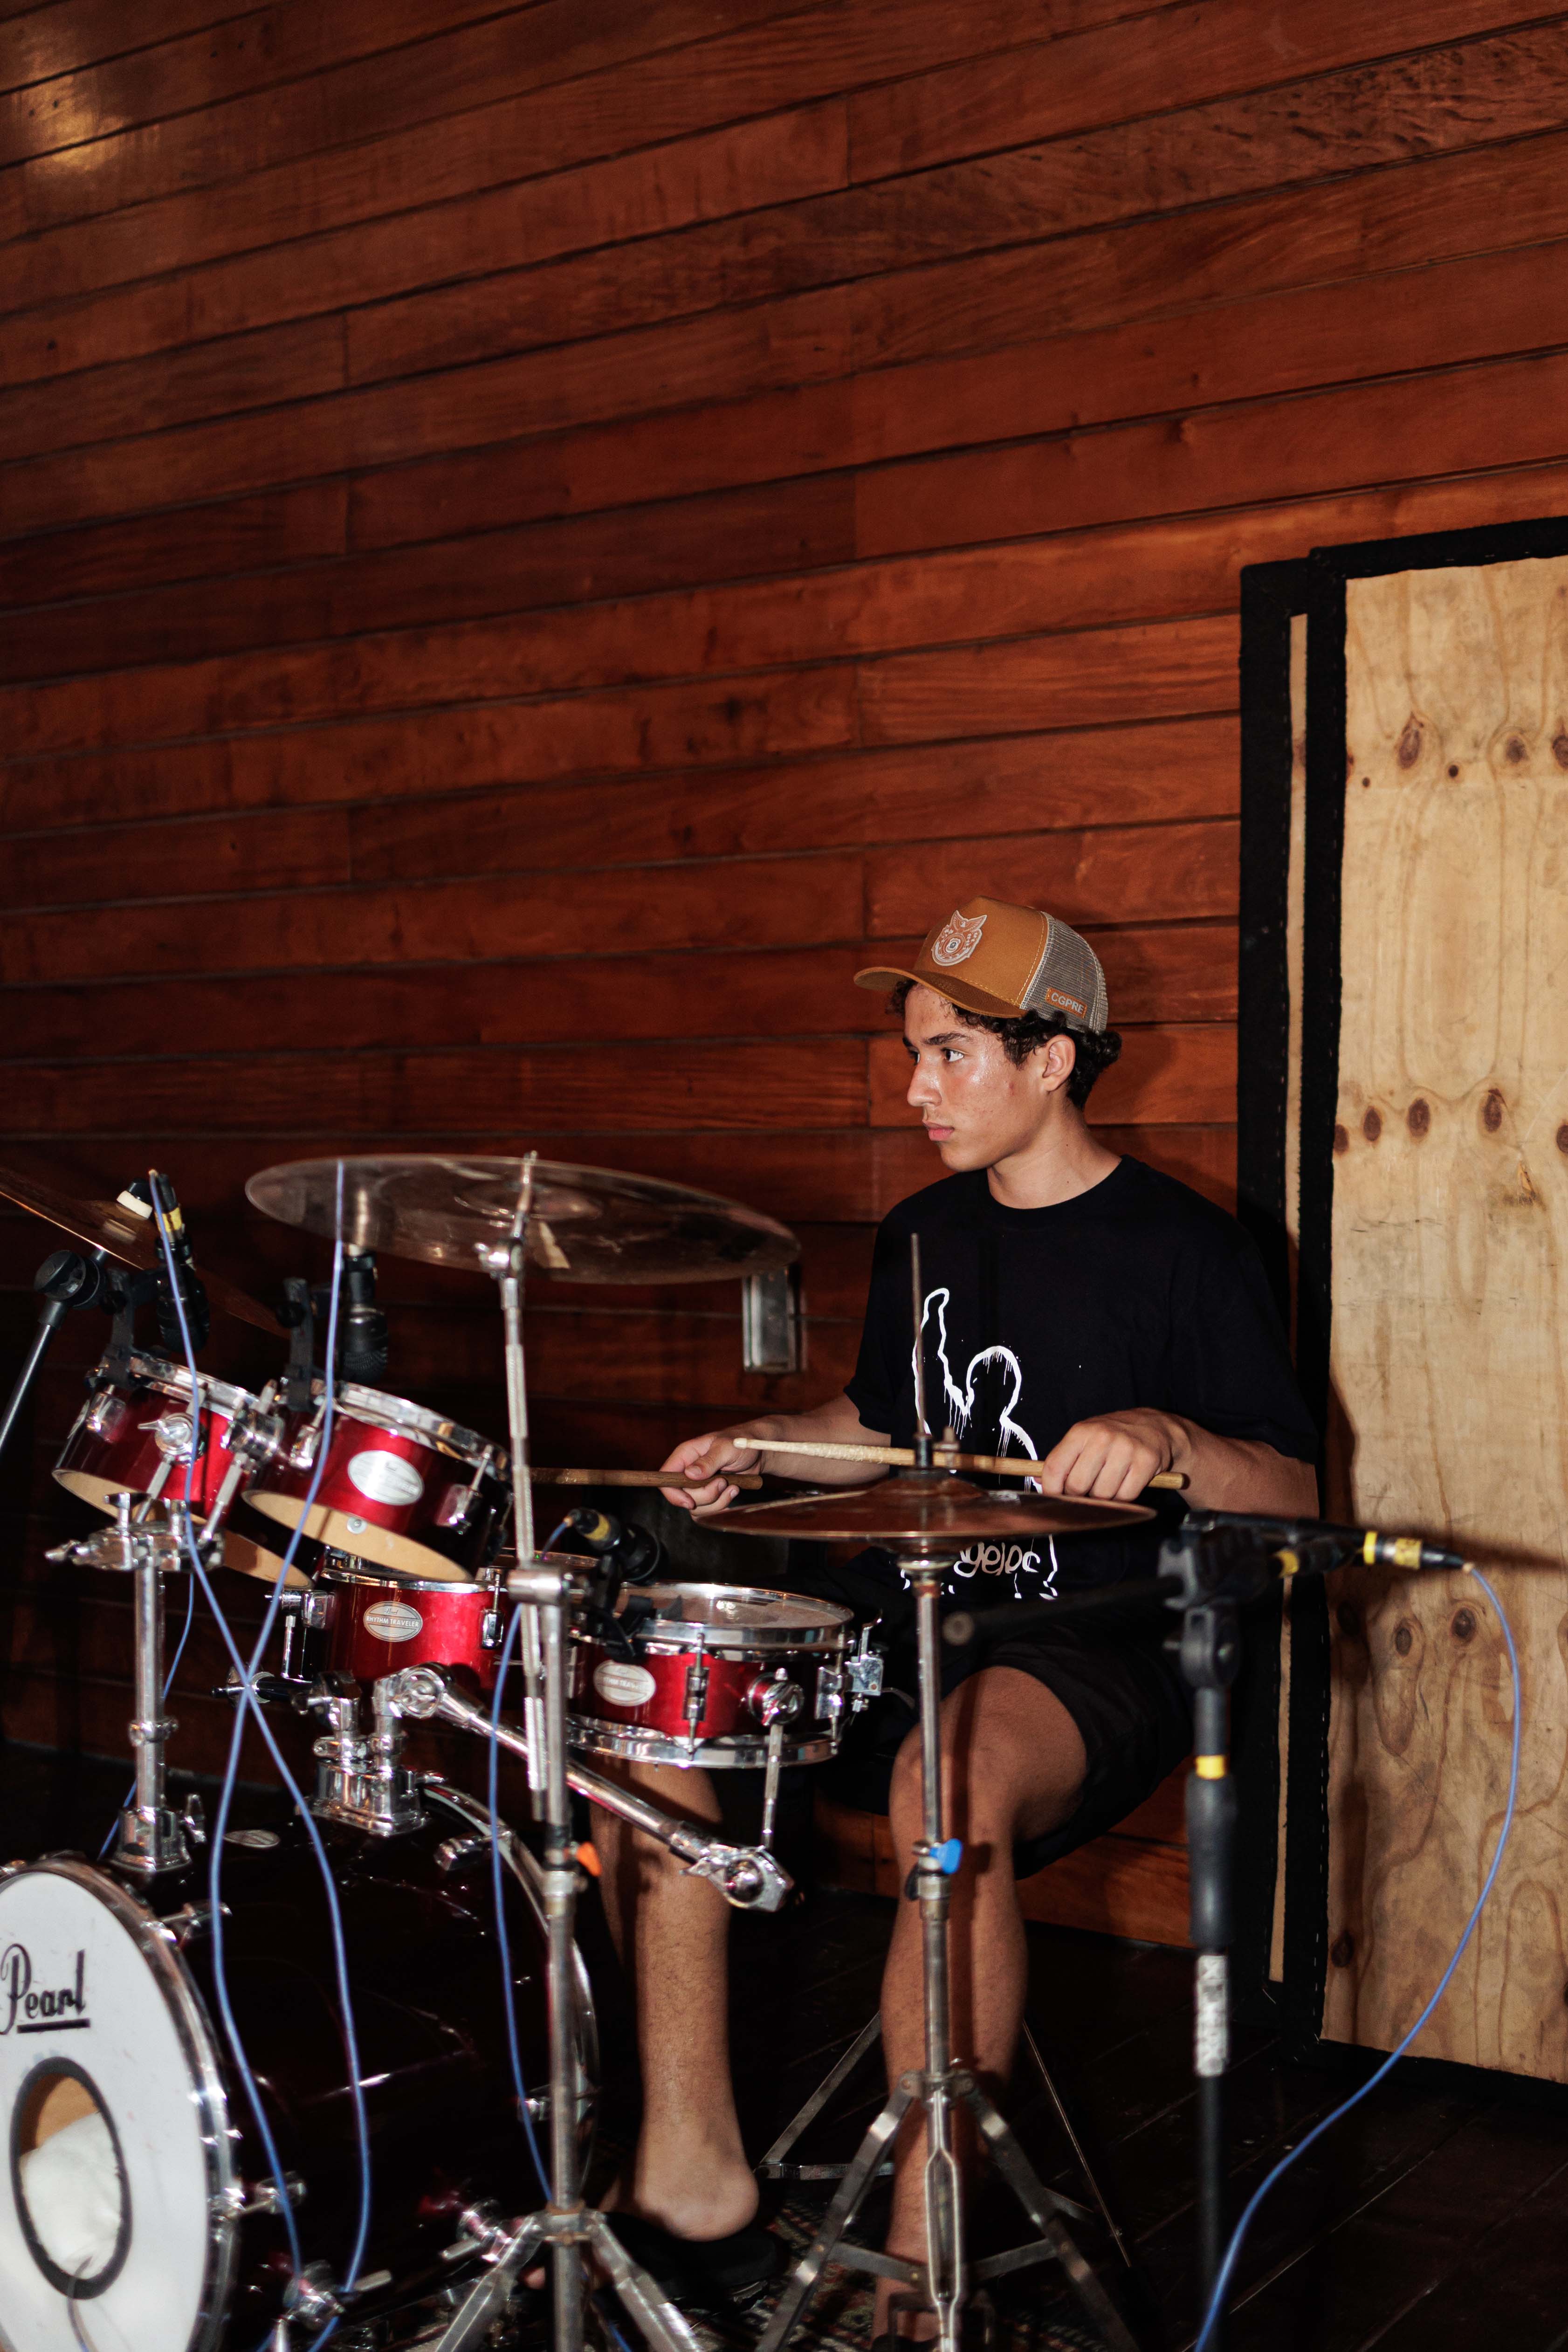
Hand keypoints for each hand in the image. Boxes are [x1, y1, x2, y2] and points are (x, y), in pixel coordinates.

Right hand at [658, 1427, 767, 1513]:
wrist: (757, 1453)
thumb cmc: (740, 1444)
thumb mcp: (726, 1448)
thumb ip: (709, 1461)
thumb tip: (690, 1474)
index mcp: (686, 1455)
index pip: (666, 1477)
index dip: (673, 1493)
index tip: (691, 1502)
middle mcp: (688, 1471)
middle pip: (683, 1496)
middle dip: (706, 1495)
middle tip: (723, 1482)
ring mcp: (698, 1485)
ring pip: (696, 1506)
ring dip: (717, 1501)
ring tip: (732, 1486)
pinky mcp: (709, 1494)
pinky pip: (708, 1509)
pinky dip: (722, 1505)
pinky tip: (733, 1492)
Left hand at [1037, 1409, 1185, 1502]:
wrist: (1155, 1427)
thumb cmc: (1113, 1435)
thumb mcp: (1084, 1437)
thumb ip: (1062, 1458)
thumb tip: (1039, 1479)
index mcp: (1081, 1432)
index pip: (1054, 1468)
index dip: (1051, 1489)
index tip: (1055, 1496)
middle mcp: (1103, 1438)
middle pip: (1077, 1486)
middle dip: (1080, 1494)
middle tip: (1090, 1487)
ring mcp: (1126, 1449)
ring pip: (1102, 1495)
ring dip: (1104, 1497)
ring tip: (1111, 1481)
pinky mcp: (1146, 1462)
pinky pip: (1126, 1496)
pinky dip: (1124, 1496)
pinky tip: (1127, 1481)